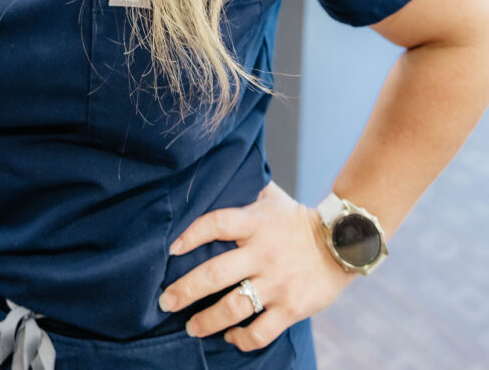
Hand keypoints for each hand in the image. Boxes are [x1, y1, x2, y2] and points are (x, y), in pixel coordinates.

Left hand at [158, 182, 355, 352]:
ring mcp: (278, 283)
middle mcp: (264, 253)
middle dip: (185, 291)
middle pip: (215, 274)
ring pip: (233, 308)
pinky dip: (241, 338)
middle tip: (165, 302)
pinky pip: (260, 331)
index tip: (172, 250)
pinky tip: (230, 336)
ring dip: (206, 321)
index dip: (191, 235)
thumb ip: (246, 191)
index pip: (216, 224)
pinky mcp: (292, 308)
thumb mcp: (272, 199)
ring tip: (191, 327)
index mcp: (256, 223)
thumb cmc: (298, 220)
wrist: (345, 242)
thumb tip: (219, 173)